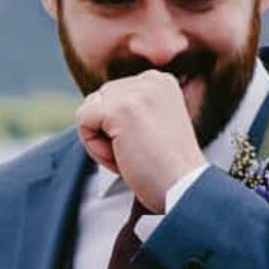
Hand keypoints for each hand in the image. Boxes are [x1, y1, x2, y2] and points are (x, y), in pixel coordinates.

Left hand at [75, 70, 206, 211]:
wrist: (185, 189)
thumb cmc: (167, 169)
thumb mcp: (152, 126)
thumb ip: (129, 109)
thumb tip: (94, 102)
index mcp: (160, 81)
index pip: (111, 96)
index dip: (118, 128)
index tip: (146, 145)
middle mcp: (151, 79)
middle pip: (97, 101)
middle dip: (108, 133)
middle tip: (139, 153)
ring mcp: (136, 92)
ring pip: (88, 112)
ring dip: (101, 142)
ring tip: (131, 155)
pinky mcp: (119, 109)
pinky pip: (83, 122)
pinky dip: (95, 148)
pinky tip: (122, 157)